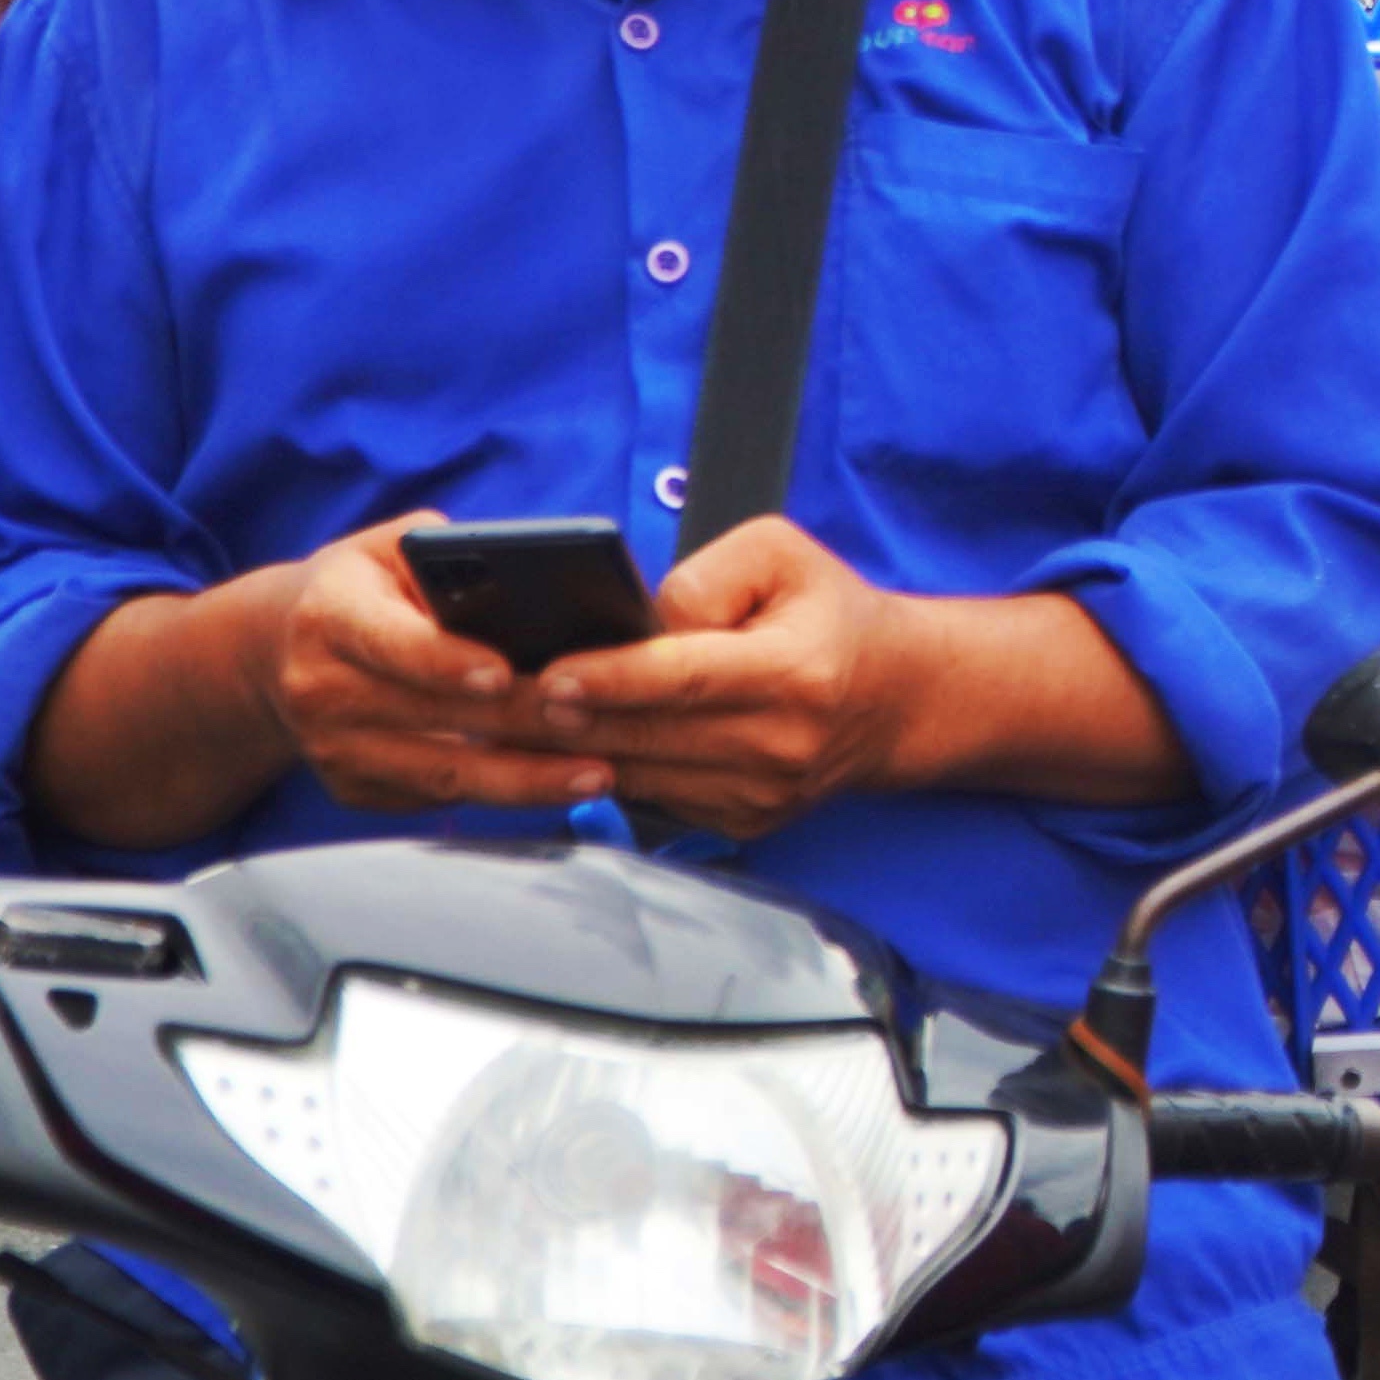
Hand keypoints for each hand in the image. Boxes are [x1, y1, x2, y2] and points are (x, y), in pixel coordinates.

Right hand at [255, 514, 612, 812]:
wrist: (277, 648)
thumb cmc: (365, 584)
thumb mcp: (391, 547)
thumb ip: (452, 555)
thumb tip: (534, 579)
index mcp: (331, 615)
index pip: (394, 643)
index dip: (448, 662)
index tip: (505, 674)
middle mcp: (319, 688)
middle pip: (433, 715)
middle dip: (519, 723)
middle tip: (595, 722)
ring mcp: (332, 748)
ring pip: (440, 774)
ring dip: (524, 780)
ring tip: (598, 774)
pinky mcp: (351, 788)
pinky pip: (436, 796)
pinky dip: (500, 795)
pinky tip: (559, 786)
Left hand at [531, 519, 932, 840]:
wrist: (898, 699)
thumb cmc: (830, 615)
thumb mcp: (784, 556)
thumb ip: (707, 575)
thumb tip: (637, 620)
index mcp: (793, 673)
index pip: (685, 677)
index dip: (612, 678)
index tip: (547, 674)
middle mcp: (778, 745)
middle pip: (644, 735)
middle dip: (554, 718)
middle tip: (480, 700)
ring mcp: (759, 795)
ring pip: (634, 776)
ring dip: (560, 753)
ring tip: (496, 724)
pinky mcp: (743, 823)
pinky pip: (651, 798)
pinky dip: (599, 772)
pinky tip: (557, 747)